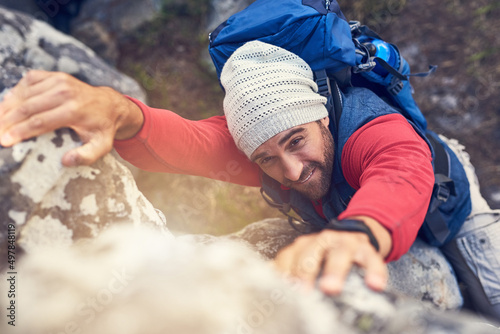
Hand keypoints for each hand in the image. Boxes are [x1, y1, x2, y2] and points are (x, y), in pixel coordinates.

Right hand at [0, 70, 143, 165]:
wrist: (110, 105)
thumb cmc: (102, 129)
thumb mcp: (101, 146)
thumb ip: (86, 156)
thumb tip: (66, 161)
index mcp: (74, 110)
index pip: (39, 122)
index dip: (19, 132)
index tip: (4, 142)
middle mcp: (65, 92)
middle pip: (27, 107)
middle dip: (7, 122)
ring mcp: (58, 81)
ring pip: (24, 94)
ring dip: (6, 108)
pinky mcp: (54, 76)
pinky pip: (27, 81)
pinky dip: (15, 93)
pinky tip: (8, 105)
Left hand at [274, 226, 388, 294]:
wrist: (353, 239)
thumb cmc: (324, 258)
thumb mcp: (305, 262)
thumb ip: (288, 273)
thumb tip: (265, 294)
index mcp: (301, 246)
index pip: (287, 259)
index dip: (283, 275)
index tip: (281, 292)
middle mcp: (320, 241)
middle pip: (309, 254)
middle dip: (304, 272)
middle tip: (303, 293)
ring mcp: (344, 242)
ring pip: (339, 253)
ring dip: (334, 270)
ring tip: (331, 289)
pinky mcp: (365, 248)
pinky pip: (371, 258)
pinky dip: (373, 271)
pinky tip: (375, 285)